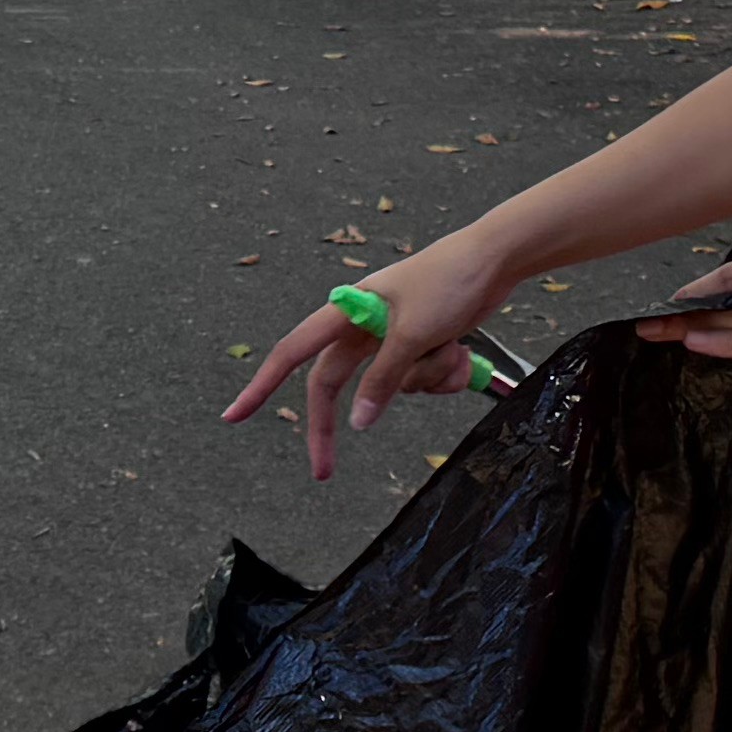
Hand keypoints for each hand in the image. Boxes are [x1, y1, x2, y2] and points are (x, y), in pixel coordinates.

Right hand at [221, 232, 517, 481]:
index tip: (234, 415)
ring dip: (422, 379)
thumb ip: (381, 379)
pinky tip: (459, 351)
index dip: (262, 386)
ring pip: (390, 386)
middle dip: (335, 426)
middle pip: (335, 386)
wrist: (497, 258)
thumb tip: (356, 422)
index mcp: (347, 312)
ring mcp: (392, 338)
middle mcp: (363, 326)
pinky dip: (440, 374)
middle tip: (324, 472)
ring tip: (448, 347)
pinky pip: (419, 380)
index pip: (293, 353)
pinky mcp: (420, 345)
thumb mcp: (411, 335)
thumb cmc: (449, 281)